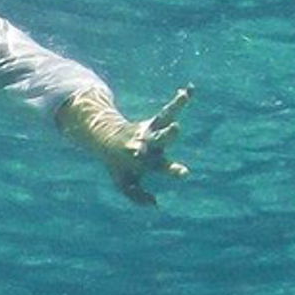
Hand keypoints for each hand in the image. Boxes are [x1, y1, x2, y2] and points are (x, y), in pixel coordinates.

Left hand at [89, 86, 191, 205]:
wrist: (105, 140)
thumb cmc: (118, 165)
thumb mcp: (124, 183)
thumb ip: (137, 196)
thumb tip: (155, 205)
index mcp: (143, 160)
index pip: (159, 166)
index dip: (172, 170)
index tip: (185, 172)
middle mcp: (148, 143)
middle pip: (160, 138)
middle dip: (167, 134)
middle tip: (176, 128)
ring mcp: (150, 131)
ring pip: (164, 118)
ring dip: (174, 107)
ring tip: (184, 97)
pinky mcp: (153, 122)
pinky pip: (168, 110)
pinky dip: (179, 101)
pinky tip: (189, 89)